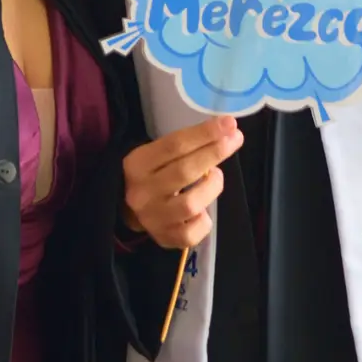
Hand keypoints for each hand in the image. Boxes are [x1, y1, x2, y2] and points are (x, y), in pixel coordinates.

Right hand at [122, 117, 242, 248]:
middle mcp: (142, 191)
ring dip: (212, 187)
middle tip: (235, 138)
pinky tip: (204, 211)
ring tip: (216, 177)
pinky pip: (192, 232)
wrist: (126, 209)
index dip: (204, 133)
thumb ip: (184, 146)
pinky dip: (204, 220)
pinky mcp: (164, 238)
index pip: (174, 145)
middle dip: (214, 153)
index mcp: (137, 163)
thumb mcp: (156, 154)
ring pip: (191, 204)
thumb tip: (225, 131)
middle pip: (184, 171)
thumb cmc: (151, 174)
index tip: (229, 123)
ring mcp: (153, 217)